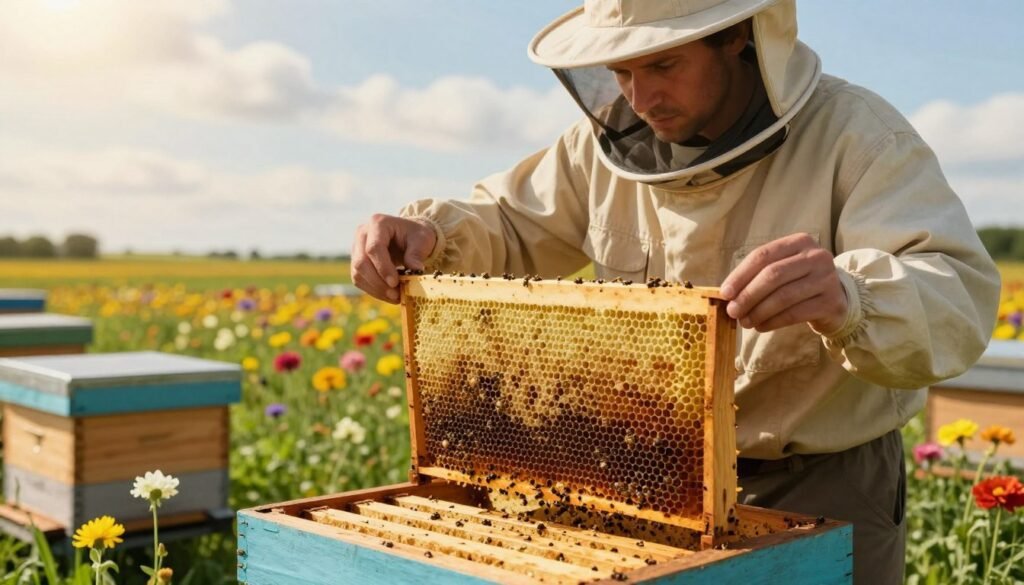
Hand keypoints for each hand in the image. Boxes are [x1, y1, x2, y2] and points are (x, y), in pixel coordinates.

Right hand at [351, 214, 436, 302]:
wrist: (409, 236)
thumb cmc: (416, 235)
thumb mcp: (422, 240)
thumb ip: (417, 254)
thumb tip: (415, 270)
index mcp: (378, 223)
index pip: (374, 248)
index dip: (383, 267)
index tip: (395, 283)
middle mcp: (362, 234)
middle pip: (362, 262)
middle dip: (378, 282)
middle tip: (396, 295)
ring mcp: (357, 248)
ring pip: (358, 273)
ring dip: (376, 289)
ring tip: (396, 296)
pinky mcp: (356, 262)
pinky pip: (359, 280)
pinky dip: (374, 290)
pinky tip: (389, 294)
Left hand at [720, 233, 846, 332]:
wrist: (837, 298)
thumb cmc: (799, 281)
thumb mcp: (782, 269)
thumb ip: (757, 275)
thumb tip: (727, 294)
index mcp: (799, 242)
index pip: (763, 256)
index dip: (740, 275)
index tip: (725, 293)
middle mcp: (816, 256)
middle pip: (773, 275)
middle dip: (748, 295)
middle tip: (733, 311)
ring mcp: (827, 278)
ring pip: (784, 296)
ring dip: (759, 312)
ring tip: (745, 322)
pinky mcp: (830, 302)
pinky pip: (795, 313)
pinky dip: (773, 321)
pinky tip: (761, 326)